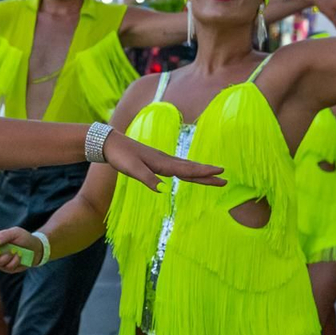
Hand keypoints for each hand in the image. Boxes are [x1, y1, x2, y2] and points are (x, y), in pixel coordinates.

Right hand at [0, 226, 38, 273]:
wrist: (36, 248)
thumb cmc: (24, 238)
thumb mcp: (15, 232)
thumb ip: (4, 235)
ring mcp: (0, 262)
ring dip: (5, 258)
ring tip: (15, 251)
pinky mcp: (8, 268)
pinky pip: (7, 268)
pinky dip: (14, 261)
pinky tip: (19, 257)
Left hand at [102, 131, 224, 191]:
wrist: (111, 144)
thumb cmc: (121, 156)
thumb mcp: (132, 169)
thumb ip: (148, 179)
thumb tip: (163, 190)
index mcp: (162, 163)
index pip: (187, 170)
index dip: (204, 172)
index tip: (220, 172)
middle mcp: (165, 160)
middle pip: (191, 169)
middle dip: (208, 175)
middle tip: (225, 179)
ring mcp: (161, 160)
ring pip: (185, 167)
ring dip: (200, 172)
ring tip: (214, 176)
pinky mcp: (156, 161)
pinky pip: (177, 167)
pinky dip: (188, 171)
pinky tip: (189, 173)